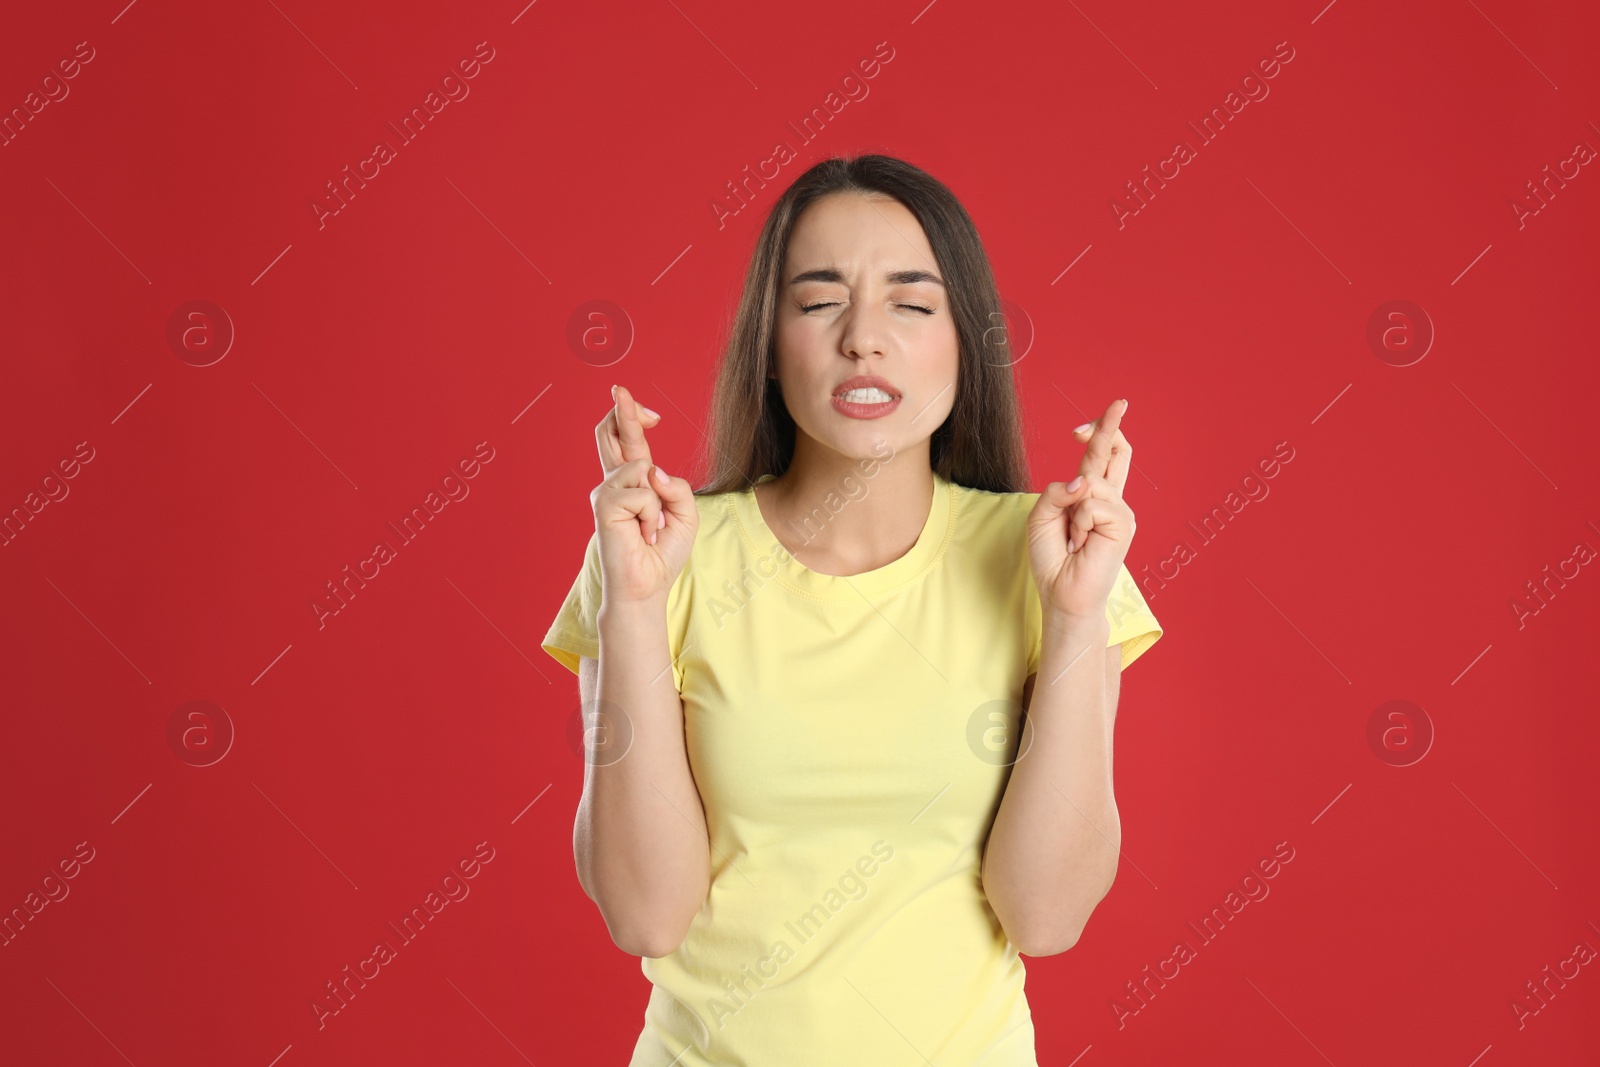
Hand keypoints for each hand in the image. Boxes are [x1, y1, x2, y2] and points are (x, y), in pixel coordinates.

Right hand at [590, 384, 698, 603]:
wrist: (647, 585)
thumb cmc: (663, 551)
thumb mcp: (686, 514)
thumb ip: (677, 487)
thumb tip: (652, 470)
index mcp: (633, 481)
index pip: (627, 439)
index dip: (628, 414)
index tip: (623, 393)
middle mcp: (615, 482)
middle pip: (611, 433)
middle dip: (623, 410)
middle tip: (620, 390)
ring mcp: (606, 492)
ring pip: (642, 466)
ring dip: (658, 502)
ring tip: (650, 528)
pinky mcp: (604, 504)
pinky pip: (642, 492)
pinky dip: (652, 515)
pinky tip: (643, 534)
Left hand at [1025, 397, 1136, 622]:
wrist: (1062, 593)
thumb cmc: (1053, 557)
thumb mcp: (1041, 517)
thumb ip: (1056, 492)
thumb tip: (1083, 481)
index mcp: (1091, 494)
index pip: (1101, 456)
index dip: (1099, 433)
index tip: (1085, 424)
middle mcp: (1110, 499)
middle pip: (1115, 452)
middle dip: (1111, 425)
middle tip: (1121, 402)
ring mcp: (1120, 511)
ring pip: (1090, 483)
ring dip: (1071, 512)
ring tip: (1074, 539)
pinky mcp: (1123, 524)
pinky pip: (1092, 504)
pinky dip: (1079, 524)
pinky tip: (1082, 544)